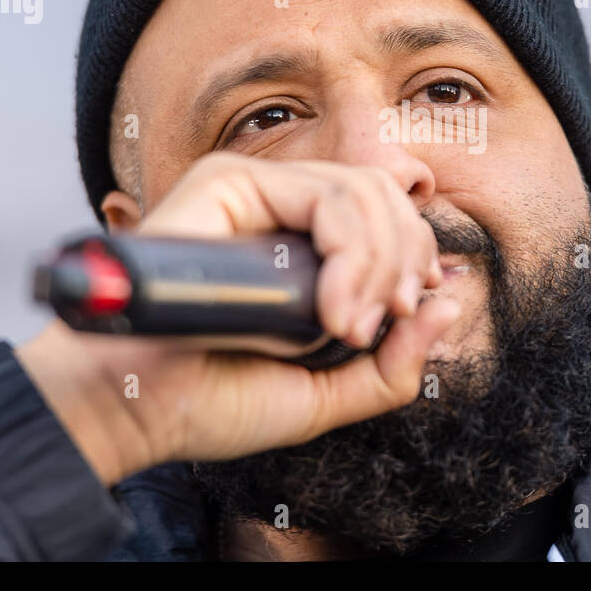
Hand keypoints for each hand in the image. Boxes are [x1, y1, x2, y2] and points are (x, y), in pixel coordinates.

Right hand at [17, 153, 453, 485]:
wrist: (139, 408)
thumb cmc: (214, 397)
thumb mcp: (326, 392)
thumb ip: (392, 362)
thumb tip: (451, 303)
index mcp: (302, 243)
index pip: (388, 218)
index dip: (415, 257)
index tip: (409, 313)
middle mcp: (281, 206)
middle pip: (385, 197)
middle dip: (403, 262)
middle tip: (380, 324)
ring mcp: (256, 189)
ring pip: (364, 193)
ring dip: (376, 265)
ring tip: (349, 326)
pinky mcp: (230, 182)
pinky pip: (324, 197)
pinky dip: (348, 254)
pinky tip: (332, 310)